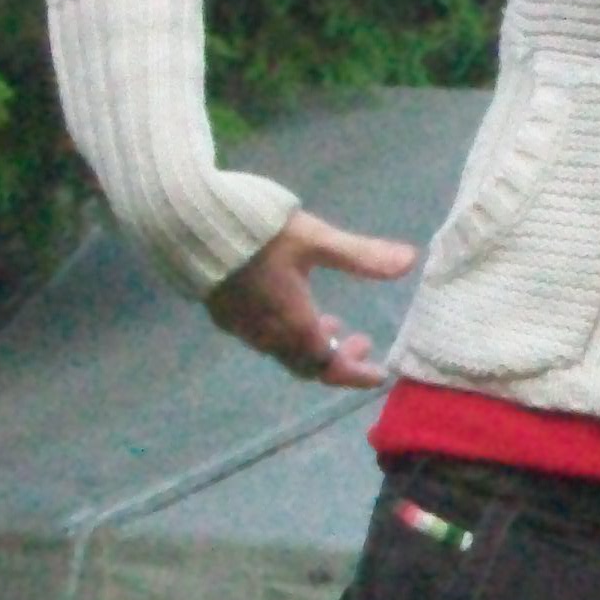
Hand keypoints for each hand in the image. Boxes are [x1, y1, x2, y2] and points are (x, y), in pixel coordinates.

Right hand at [206, 211, 417, 383]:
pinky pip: (264, 340)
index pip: (328, 366)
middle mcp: (267, 335)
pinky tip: (293, 308)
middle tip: (362, 340)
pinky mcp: (224, 314)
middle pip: (306, 366)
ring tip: (331, 321)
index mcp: (293, 323)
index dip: (355, 374)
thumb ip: (361, 255)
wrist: (189, 225)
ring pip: (284, 353)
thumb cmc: (257, 231)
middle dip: (338, 360)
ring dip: (313, 347)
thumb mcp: (315, 238)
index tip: (379, 374)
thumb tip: (410, 261)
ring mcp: (242, 327)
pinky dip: (289, 336)